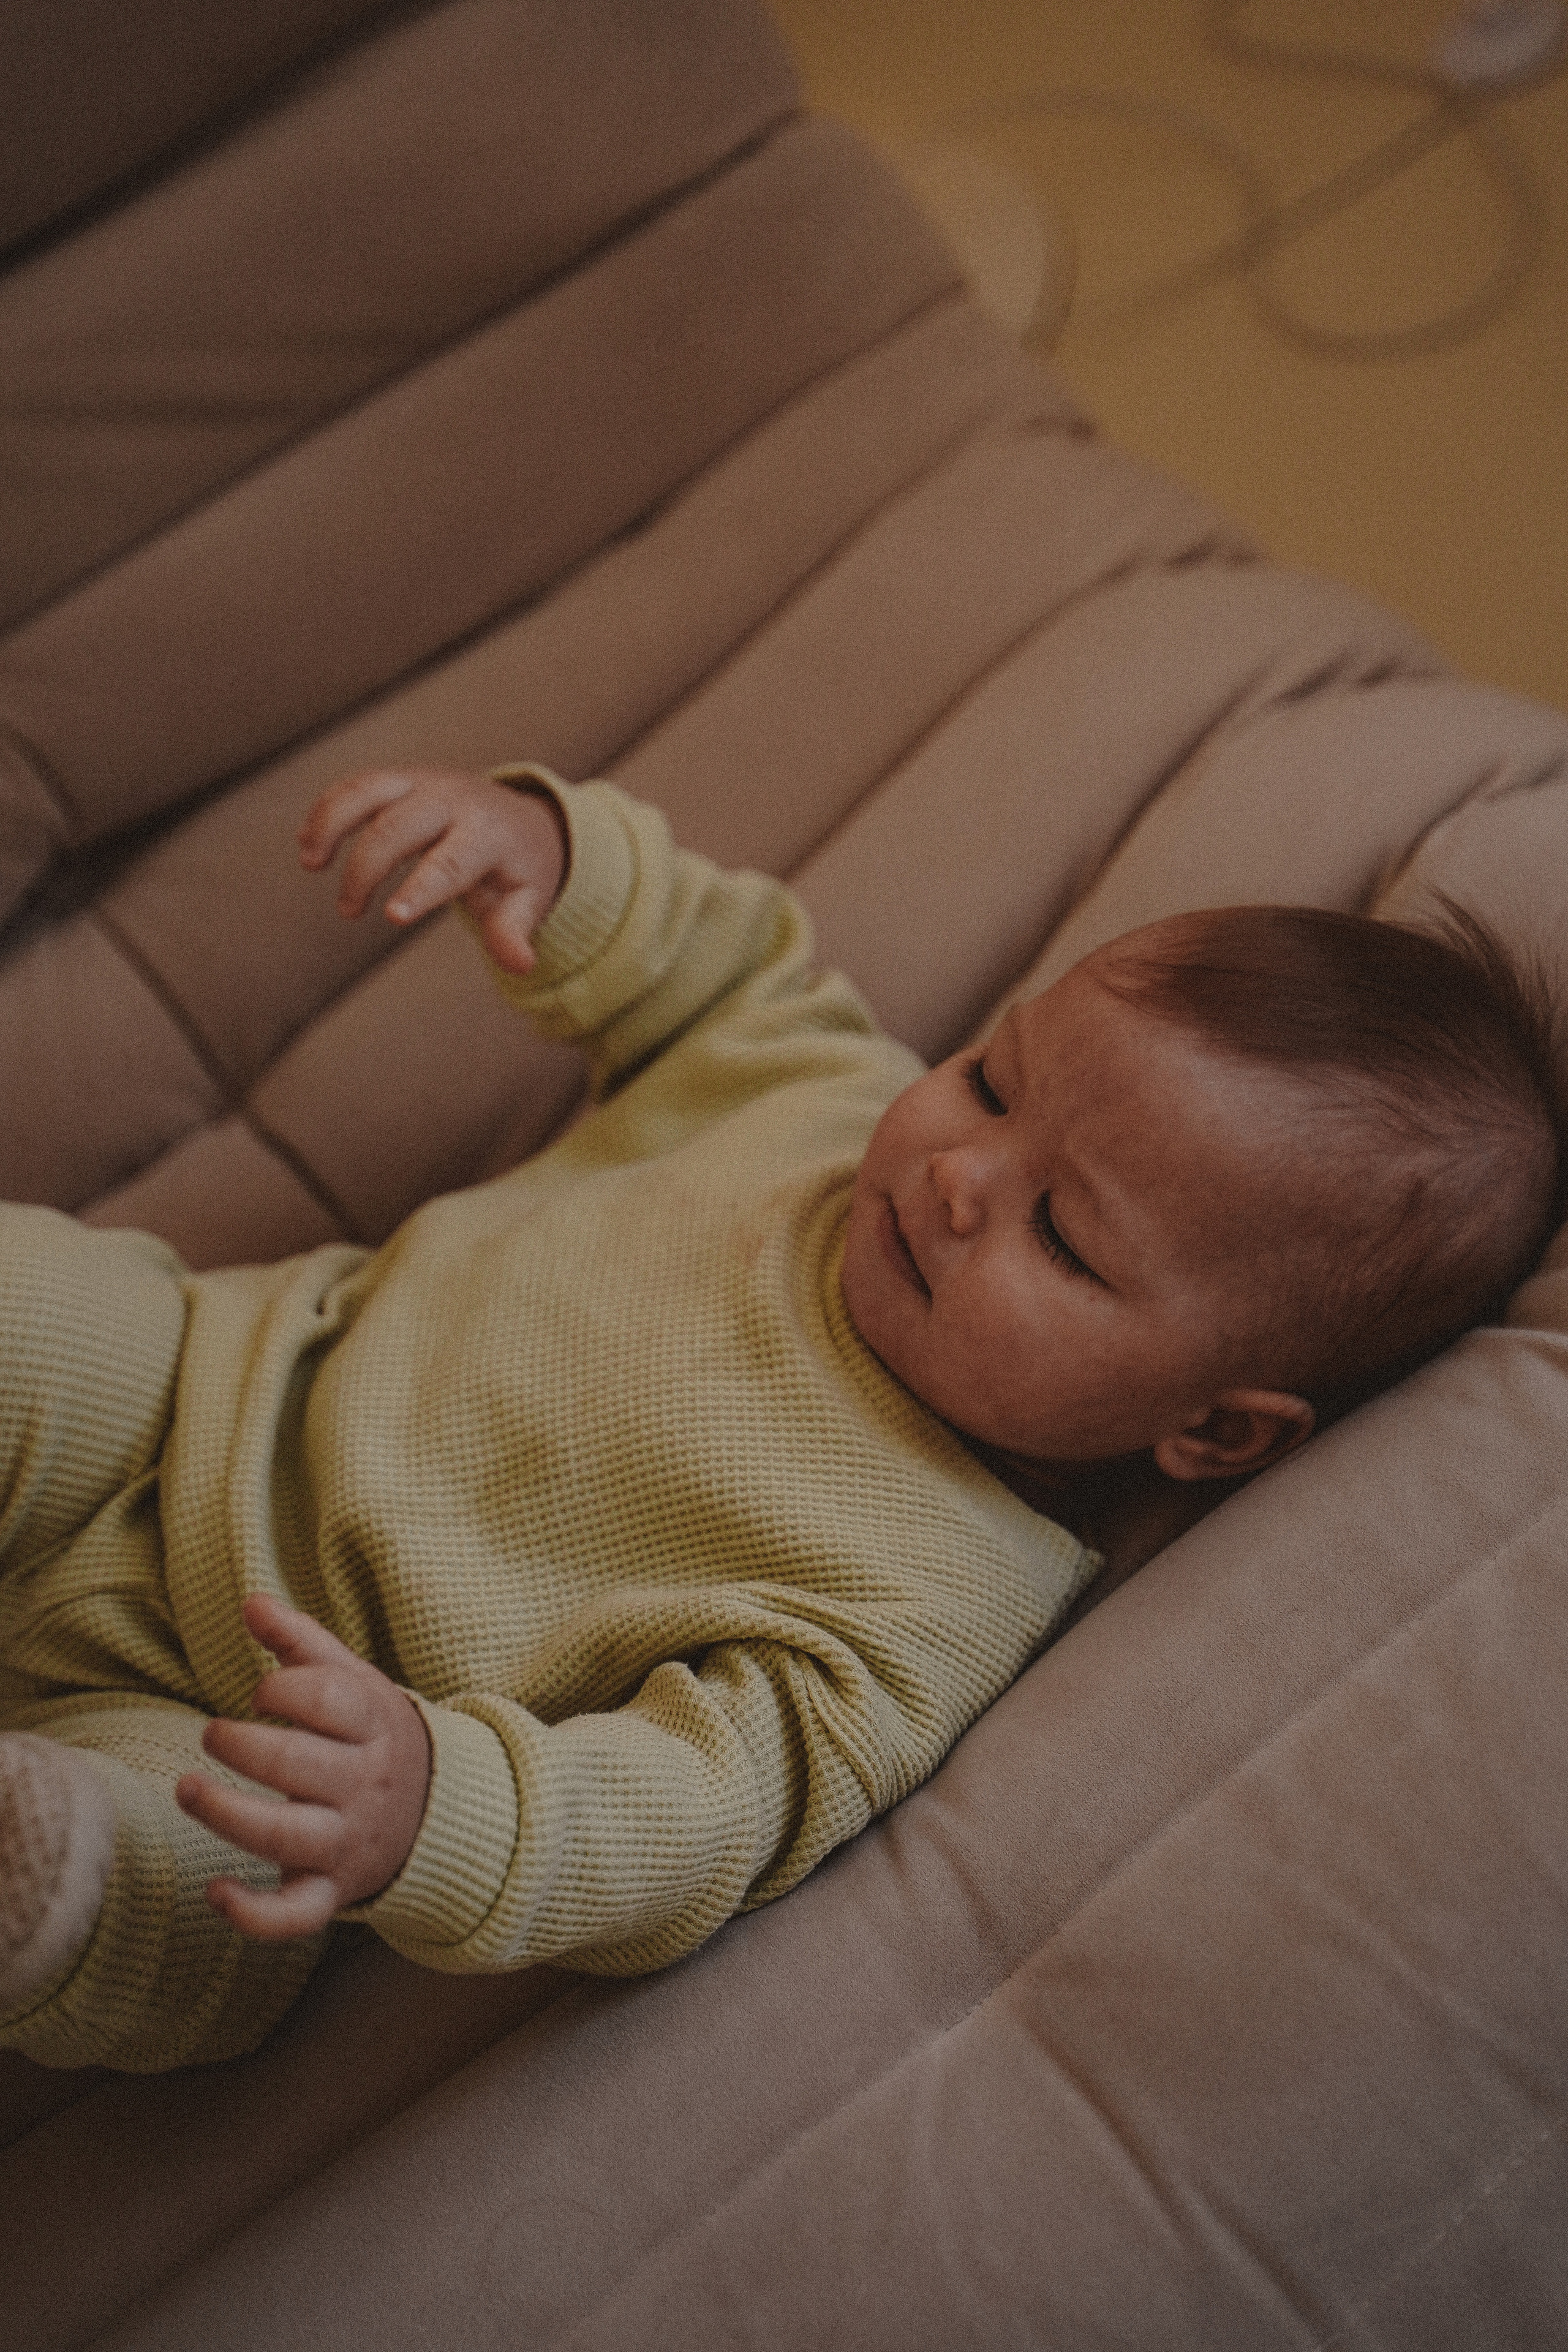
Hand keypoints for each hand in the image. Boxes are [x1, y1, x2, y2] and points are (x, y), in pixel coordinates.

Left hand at [175, 1593, 431, 1941]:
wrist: (435, 1811)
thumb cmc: (371, 1735)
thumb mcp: (353, 1681)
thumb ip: (301, 1641)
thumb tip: (250, 1602)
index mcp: (375, 1725)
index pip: (328, 1700)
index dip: (281, 1688)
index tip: (263, 1692)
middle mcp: (365, 1785)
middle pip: (298, 1766)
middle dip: (243, 1746)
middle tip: (213, 1734)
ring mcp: (348, 1842)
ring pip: (286, 1837)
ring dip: (227, 1815)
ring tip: (187, 1788)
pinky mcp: (331, 1890)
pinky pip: (296, 1915)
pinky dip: (253, 1913)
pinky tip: (215, 1891)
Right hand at [298, 766, 568, 973]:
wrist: (523, 819)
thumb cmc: (518, 870)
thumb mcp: (527, 901)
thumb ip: (513, 931)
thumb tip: (521, 965)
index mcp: (488, 835)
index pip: (450, 862)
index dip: (420, 888)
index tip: (391, 916)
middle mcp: (454, 801)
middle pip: (398, 826)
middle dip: (365, 869)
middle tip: (349, 912)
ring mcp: (425, 783)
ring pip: (368, 790)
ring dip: (332, 823)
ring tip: (310, 864)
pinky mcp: (403, 779)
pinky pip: (358, 785)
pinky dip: (327, 809)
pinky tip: (306, 843)